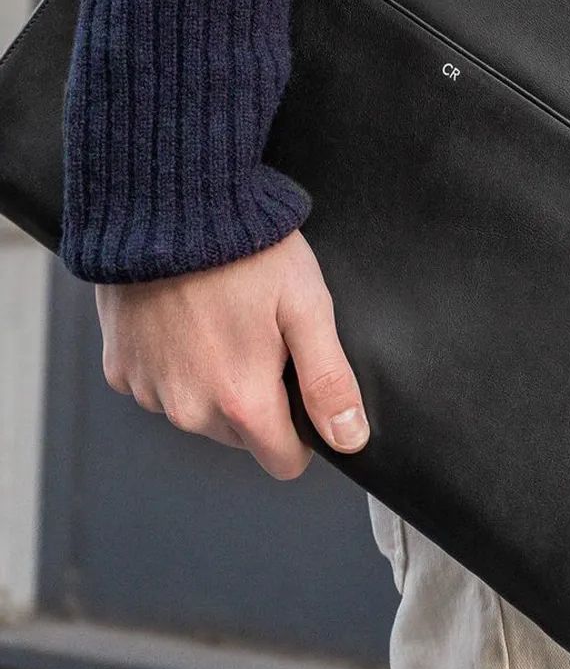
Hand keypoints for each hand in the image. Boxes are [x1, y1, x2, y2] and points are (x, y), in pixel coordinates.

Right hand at [97, 229, 369, 478]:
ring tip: (222, 317)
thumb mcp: (306, 306)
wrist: (167, 207)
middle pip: (241, 435)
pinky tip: (185, 316)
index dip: (302, 427)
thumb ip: (328, 380)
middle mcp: (189, 411)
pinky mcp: (120, 369)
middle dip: (257, 396)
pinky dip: (175, 361)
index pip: (284, 461)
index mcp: (241, 402)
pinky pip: (160, 384)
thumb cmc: (245, 251)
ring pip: (199, 411)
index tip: (300, 380)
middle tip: (262, 333)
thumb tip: (349, 439)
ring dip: (214, 378)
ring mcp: (149, 391)